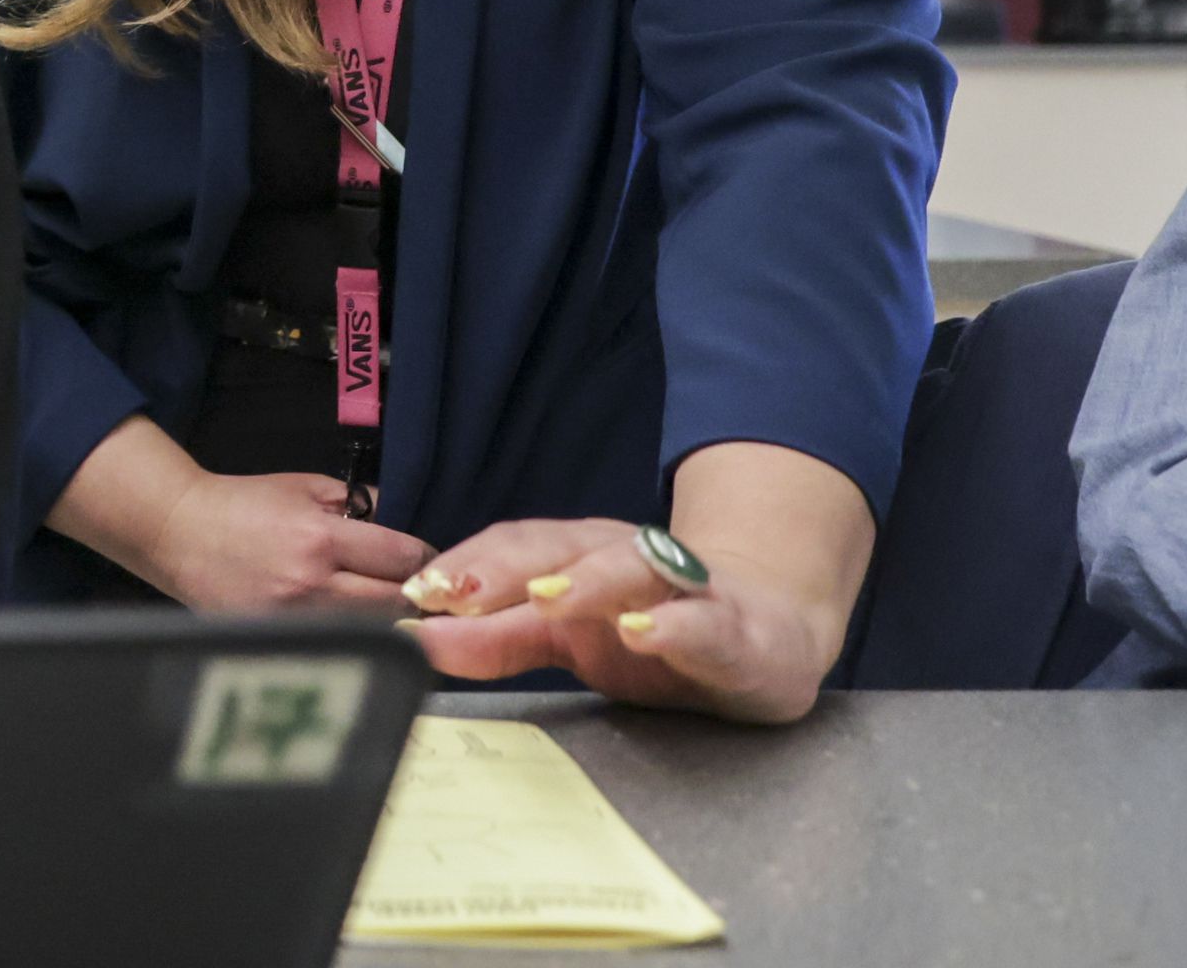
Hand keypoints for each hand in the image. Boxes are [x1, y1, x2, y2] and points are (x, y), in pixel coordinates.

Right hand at [47, 417, 433, 612]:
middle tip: (414, 589)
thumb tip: (403, 521)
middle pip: (395, 604)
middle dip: (411, 594)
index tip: (426, 561)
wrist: (180, 532)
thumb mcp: (305, 486)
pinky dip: (350, 636)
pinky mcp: (277, 641)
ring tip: (381, 606)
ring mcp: (293, 620)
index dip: (425, 560)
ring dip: (384, 620)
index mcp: (320, 538)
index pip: (402, 559)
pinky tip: (346, 622)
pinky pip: (335, 644)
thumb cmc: (244, 504)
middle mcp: (311, 585)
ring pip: (370, 631)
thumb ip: (357, 503)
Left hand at [398, 516, 850, 723]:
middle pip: (560, 547)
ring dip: (585, 581)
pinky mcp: (735, 628)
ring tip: (543, 599)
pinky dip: (672, 623)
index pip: (514, 546)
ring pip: (632, 567)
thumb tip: (419, 637)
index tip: (416, 591)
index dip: (467, 563)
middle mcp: (625, 556)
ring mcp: (682, 587)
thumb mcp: (567, 640)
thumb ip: (495, 639)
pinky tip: (642, 632)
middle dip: (505, 566)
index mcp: (578, 555)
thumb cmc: (653, 630)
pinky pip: (703, 620)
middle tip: (454, 590)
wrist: (770, 633)